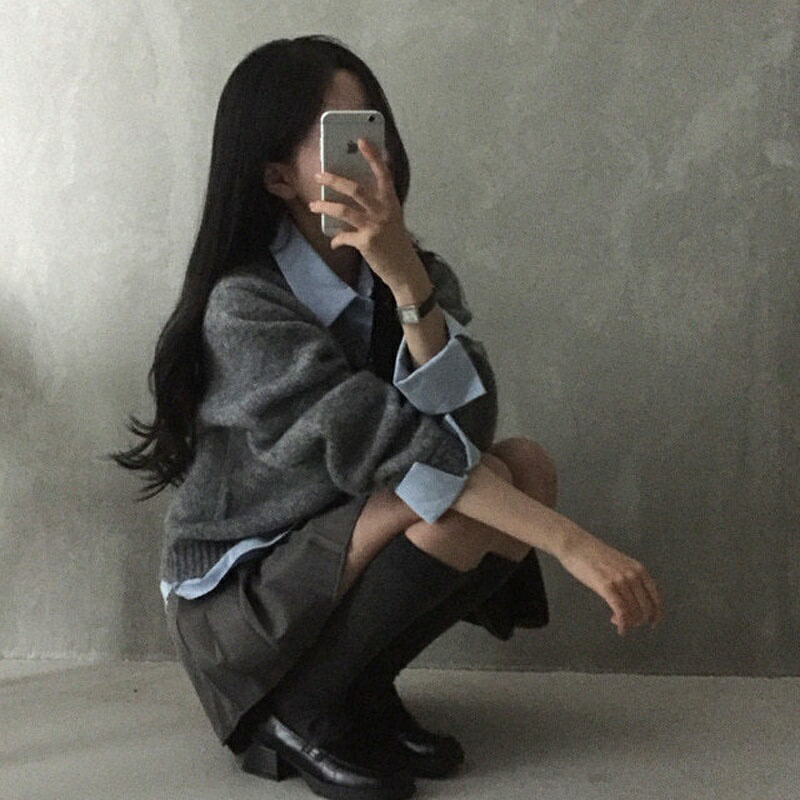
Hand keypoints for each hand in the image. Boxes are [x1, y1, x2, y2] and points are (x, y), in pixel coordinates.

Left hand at [308, 138, 418, 288]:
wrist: (404, 268)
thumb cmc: (395, 242)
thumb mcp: (391, 219)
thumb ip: (377, 205)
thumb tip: (352, 195)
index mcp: (391, 202)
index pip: (383, 174)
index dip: (372, 156)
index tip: (361, 140)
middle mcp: (383, 211)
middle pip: (355, 189)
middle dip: (334, 180)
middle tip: (319, 175)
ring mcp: (374, 226)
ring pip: (344, 211)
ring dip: (325, 207)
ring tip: (313, 206)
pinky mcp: (366, 242)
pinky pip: (343, 237)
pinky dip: (336, 239)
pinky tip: (334, 242)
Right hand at [556, 527, 663, 635]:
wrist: (576, 544)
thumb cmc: (594, 555)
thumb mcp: (620, 563)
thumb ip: (631, 578)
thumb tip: (636, 600)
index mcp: (639, 569)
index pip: (656, 598)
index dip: (656, 614)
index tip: (652, 623)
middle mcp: (633, 574)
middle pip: (645, 609)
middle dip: (638, 621)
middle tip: (628, 623)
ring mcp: (620, 580)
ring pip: (633, 612)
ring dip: (627, 623)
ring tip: (616, 621)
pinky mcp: (606, 586)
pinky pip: (621, 612)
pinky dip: (623, 624)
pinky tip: (620, 629)